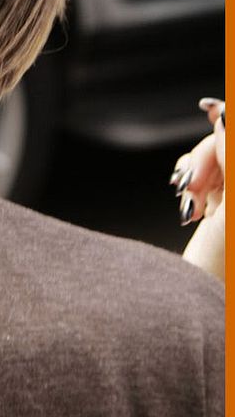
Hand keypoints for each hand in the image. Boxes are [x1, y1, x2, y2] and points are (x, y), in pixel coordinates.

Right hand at [176, 100, 224, 282]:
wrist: (198, 307)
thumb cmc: (221, 269)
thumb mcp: (231, 210)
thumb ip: (229, 157)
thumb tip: (223, 114)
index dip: (227, 124)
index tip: (208, 109)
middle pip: (230, 146)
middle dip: (208, 158)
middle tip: (191, 186)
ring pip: (217, 157)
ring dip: (196, 173)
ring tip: (189, 204)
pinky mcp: (224, 206)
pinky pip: (206, 173)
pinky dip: (190, 182)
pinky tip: (187, 203)